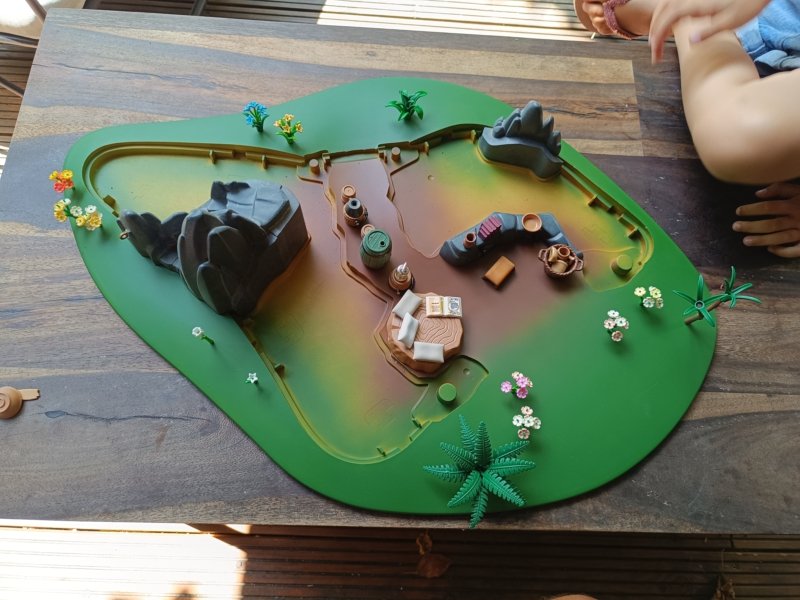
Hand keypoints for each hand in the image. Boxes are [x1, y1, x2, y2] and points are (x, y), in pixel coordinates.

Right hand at [649, 0, 769, 62]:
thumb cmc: (748, 4)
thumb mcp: (731, 21)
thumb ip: (709, 31)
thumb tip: (690, 41)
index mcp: (697, 4)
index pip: (668, 18)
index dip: (658, 34)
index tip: (654, 49)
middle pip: (662, 10)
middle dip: (654, 29)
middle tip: (654, 49)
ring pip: (666, 4)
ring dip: (657, 20)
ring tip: (657, 37)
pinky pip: (674, 3)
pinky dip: (666, 13)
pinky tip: (669, 24)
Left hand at [733, 182, 799, 257]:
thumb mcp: (799, 190)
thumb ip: (780, 189)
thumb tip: (758, 194)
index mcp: (795, 204)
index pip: (769, 207)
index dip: (752, 209)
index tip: (738, 211)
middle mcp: (799, 218)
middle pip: (771, 224)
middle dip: (752, 226)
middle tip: (735, 226)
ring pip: (780, 238)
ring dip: (762, 240)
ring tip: (745, 241)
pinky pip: (794, 250)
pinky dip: (781, 251)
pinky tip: (770, 249)